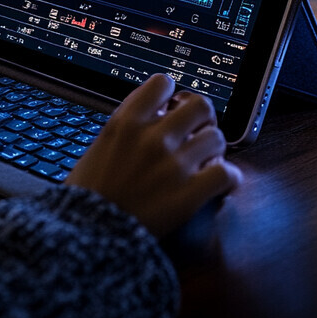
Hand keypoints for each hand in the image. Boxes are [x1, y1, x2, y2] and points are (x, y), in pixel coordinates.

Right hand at [64, 74, 241, 237]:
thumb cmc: (89, 193)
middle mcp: (152, 137)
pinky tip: (216, 183)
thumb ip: (128, 124)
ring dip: (213, 150)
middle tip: (195, 131)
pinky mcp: (190, 195)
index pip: (163, 83)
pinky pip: (228, 173)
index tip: (170, 105)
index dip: (170, 94)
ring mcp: (174, 164)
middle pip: (200, 105)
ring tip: (203, 161)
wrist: (89, 234)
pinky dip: (227, 178)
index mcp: (126, 121)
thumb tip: (156, 112)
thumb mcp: (99, 145)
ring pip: (217, 138)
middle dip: (201, 118)